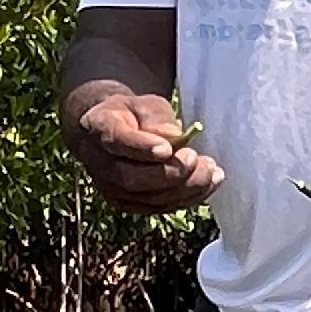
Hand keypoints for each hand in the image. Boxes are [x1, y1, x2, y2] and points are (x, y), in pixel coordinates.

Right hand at [69, 92, 220, 214]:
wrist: (115, 134)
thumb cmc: (133, 115)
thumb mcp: (144, 104)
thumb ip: (156, 117)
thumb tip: (173, 136)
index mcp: (100, 129)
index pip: (118, 141)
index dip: (142, 148)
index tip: (167, 149)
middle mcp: (101, 164)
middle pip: (132, 179)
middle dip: (169, 173)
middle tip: (195, 158)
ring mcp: (114, 189)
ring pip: (149, 198)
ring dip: (185, 187)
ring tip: (210, 169)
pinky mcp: (131, 205)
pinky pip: (161, 207)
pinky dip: (189, 197)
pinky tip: (210, 181)